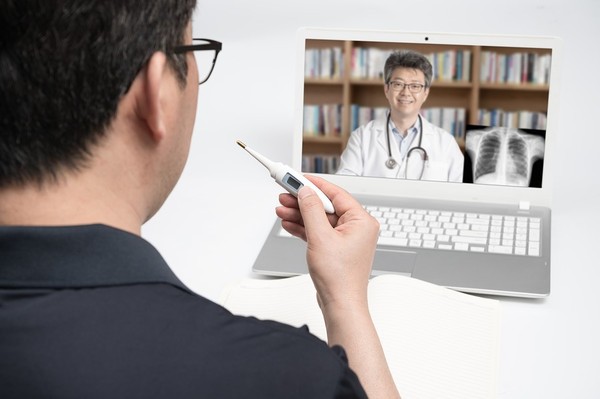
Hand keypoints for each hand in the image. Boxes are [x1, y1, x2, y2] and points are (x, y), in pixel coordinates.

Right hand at [275, 175, 379, 310]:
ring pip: (320, 218)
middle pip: (326, 205)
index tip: (297, 177)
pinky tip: (289, 222)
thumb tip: (305, 192)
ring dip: (300, 214)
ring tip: (281, 208)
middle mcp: (357, 228)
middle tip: (285, 193)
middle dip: (303, 200)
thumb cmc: (339, 278)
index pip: (335, 193)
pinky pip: (319, 231)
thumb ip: (311, 210)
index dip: (314, 184)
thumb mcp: (320, 237)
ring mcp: (346, 239)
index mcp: (361, 221)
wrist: (340, 305)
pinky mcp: (336, 248)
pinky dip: (304, 227)